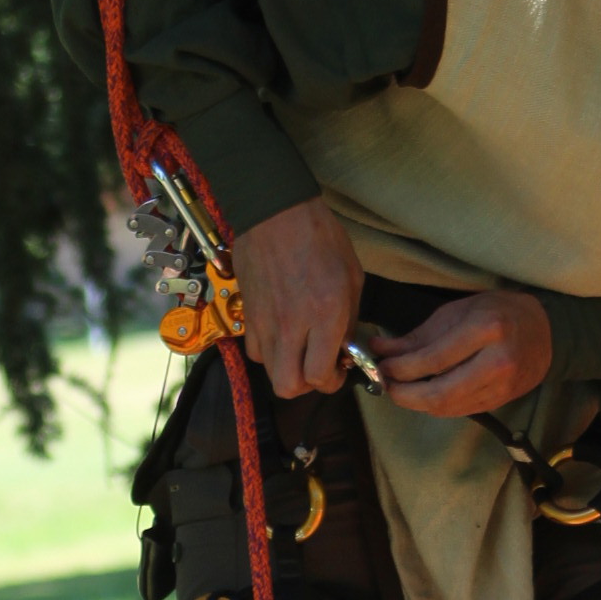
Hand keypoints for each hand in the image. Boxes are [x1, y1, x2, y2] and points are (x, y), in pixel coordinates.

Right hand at [233, 197, 363, 396]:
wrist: (276, 213)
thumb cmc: (319, 237)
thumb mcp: (352, 277)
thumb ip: (350, 319)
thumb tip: (346, 347)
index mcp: (325, 315)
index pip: (320, 375)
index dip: (332, 381)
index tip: (339, 369)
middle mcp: (292, 325)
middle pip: (289, 386)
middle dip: (307, 386)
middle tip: (318, 368)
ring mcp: (266, 322)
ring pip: (270, 372)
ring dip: (288, 370)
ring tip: (301, 352)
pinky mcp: (248, 314)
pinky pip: (255, 351)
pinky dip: (269, 352)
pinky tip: (282, 336)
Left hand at [376, 290, 552, 417]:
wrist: (545, 331)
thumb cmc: (498, 312)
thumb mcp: (458, 311)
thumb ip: (419, 335)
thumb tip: (381, 350)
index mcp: (486, 329)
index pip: (432, 360)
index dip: (400, 368)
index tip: (382, 366)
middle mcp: (497, 362)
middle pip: (439, 394)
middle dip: (404, 394)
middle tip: (387, 385)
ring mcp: (503, 387)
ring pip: (447, 407)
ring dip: (417, 403)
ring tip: (401, 389)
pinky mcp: (502, 401)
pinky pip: (460, 411)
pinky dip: (436, 406)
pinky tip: (424, 394)